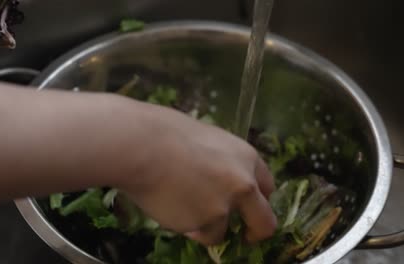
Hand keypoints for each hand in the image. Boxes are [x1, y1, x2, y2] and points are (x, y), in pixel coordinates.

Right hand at [118, 102, 276, 245]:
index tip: (248, 208)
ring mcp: (226, 206)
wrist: (142, 146)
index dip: (257, 200)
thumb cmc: (165, 133)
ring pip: (222, 231)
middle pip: (264, 221)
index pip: (267, 186)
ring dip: (205, 225)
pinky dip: (186, 227)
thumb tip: (212, 175)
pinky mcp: (206, 223)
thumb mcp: (204, 140)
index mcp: (246, 157)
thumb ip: (218, 161)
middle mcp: (244, 184)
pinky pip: (198, 233)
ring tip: (178, 204)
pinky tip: (169, 206)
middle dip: (254, 232)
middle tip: (244, 236)